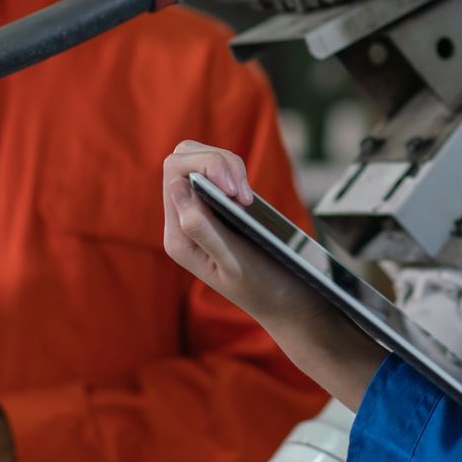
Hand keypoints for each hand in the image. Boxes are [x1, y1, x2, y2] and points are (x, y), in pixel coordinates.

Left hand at [162, 141, 387, 407]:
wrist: (286, 303)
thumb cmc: (263, 287)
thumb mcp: (233, 262)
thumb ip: (202, 228)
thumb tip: (178, 189)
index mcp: (178, 237)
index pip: (175, 174)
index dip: (206, 167)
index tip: (237, 193)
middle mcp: (181, 222)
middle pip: (184, 158)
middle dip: (217, 161)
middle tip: (245, 194)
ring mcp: (199, 212)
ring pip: (200, 158)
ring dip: (227, 165)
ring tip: (248, 197)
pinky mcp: (218, 207)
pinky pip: (216, 172)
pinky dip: (234, 172)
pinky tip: (248, 197)